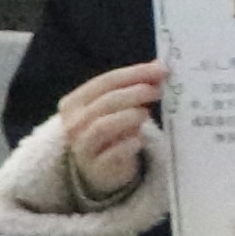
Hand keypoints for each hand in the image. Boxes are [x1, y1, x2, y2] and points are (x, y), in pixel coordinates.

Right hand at [55, 59, 167, 197]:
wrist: (100, 170)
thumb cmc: (110, 131)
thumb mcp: (117, 107)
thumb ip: (135, 87)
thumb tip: (159, 66)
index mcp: (74, 102)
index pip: (105, 81)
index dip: (134, 73)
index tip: (160, 69)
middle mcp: (73, 123)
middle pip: (105, 102)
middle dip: (135, 93)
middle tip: (158, 90)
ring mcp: (83, 147)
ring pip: (104, 126)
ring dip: (129, 116)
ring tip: (147, 113)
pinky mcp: (97, 168)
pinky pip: (112, 153)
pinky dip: (128, 144)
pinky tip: (139, 140)